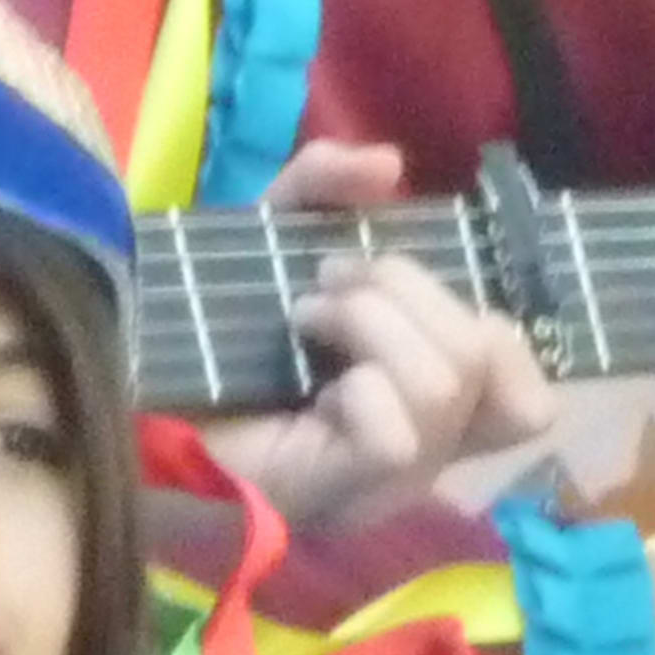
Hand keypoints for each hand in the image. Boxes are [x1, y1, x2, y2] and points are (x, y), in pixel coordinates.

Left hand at [214, 146, 557, 532]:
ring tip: (306, 318)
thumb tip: (387, 163)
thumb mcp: (275, 238)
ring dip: (369, 325)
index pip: (530, 397)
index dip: (499, 334)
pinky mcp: (347, 492)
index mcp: (430, 406)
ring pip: (443, 386)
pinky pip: (397, 434)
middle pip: (485, 358)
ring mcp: (392, 480)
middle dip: (404, 290)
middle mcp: (428, 450)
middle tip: (329, 283)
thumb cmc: (211, 327)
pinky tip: (306, 373)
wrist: (123, 387)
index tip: (408, 291)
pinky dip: (356, 387)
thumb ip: (325, 189)